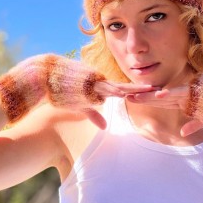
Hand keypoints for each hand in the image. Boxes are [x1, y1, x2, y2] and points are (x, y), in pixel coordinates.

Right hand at [0, 53, 157, 124]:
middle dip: (142, 89)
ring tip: (149, 89)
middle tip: (159, 89)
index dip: (137, 91)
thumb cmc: (60, 91)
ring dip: (133, 89)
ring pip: (118, 86)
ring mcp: (94, 83)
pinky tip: (127, 91)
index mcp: (100, 87)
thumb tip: (105, 127)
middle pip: (125, 87)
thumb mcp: (80, 105)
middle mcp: (100, 83)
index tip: (151, 92)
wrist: (43, 76)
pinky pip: (105, 88)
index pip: (122, 90)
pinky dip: (116, 90)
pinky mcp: (86, 84)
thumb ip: (93, 114)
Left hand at [126, 86, 202, 136]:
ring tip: (137, 94)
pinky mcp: (199, 96)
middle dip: (144, 96)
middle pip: (161, 97)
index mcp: (187, 101)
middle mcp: (187, 96)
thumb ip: (194, 124)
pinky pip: (183, 95)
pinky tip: (159, 95)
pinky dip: (172, 94)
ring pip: (168, 94)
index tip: (134, 99)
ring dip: (153, 95)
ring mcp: (192, 96)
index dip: (149, 99)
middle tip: (126, 95)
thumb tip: (183, 132)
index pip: (164, 101)